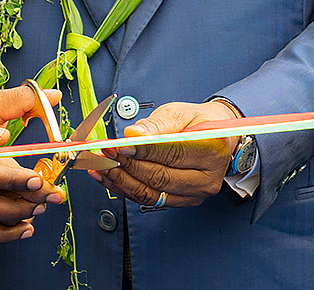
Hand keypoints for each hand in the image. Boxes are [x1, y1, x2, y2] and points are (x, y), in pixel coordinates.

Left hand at [91, 100, 240, 208]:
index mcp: (212, 151)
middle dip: (127, 166)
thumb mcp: (180, 113)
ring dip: (120, 180)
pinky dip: (124, 188)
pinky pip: (148, 199)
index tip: (120, 146)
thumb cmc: (197, 122)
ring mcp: (194, 194)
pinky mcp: (180, 201)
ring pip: (151, 193)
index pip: (172, 154)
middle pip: (160, 178)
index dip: (143, 152)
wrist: (213, 137)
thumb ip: (157, 124)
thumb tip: (134, 135)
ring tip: (100, 166)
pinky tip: (107, 176)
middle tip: (104, 154)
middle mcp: (206, 179)